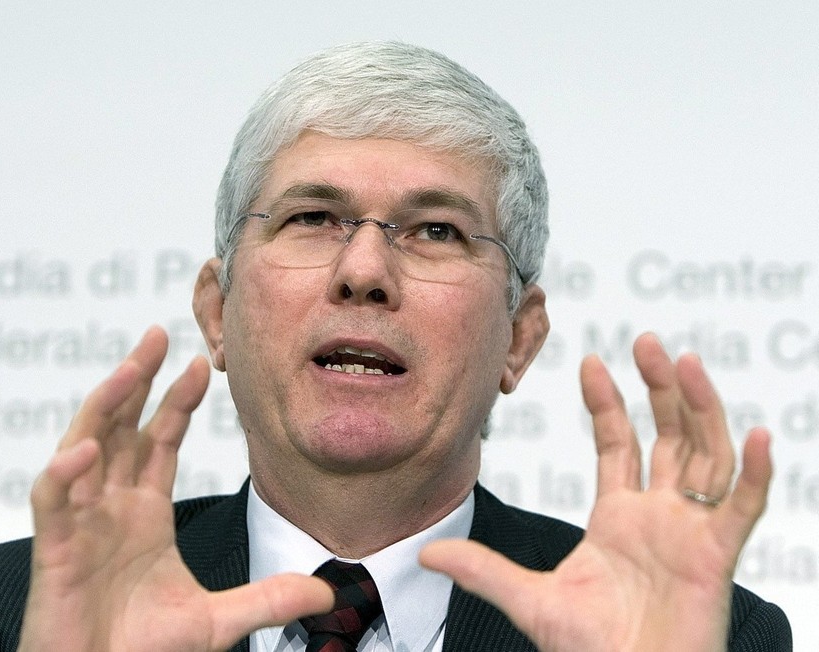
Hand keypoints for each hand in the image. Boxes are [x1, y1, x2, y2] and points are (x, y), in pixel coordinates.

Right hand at [19, 327, 332, 651]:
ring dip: (104, 405)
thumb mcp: (216, 620)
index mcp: (144, 513)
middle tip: (157, 334)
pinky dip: (64, 472)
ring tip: (130, 367)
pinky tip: (86, 447)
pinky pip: (52, 500)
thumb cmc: (141, 650)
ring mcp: (81, 522)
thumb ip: (268, 599)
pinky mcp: (55, 550)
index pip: (160, 440)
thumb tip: (327, 592)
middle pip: (122, 426)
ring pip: (85, 446)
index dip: (177, 400)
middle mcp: (111, 507)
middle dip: (137, 379)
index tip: (201, 363)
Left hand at [421, 333, 771, 651]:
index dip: (607, 401)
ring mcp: (690, 531)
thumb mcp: (531, 599)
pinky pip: (743, 508)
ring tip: (687, 363)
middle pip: (666, 436)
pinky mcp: (717, 557)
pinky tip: (758, 436)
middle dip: (658, 389)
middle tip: (646, 342)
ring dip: (701, 409)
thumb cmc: (590, 650)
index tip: (591, 361)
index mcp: (617, 517)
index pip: (617, 443)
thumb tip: (427, 555)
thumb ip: (483, 570)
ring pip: (705, 455)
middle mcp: (657, 515)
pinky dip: (756, 474)